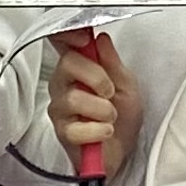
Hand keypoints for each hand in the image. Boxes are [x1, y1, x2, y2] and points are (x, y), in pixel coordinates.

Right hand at [48, 29, 143, 180]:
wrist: (122, 151)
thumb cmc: (122, 116)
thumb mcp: (126, 84)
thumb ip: (112, 62)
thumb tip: (101, 38)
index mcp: (78, 67)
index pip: (61, 42)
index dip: (67, 34)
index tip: (85, 39)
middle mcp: (63, 84)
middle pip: (67, 64)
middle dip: (97, 77)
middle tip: (110, 92)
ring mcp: (59, 108)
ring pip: (73, 98)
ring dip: (102, 110)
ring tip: (111, 118)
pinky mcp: (62, 133)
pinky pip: (76, 128)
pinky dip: (98, 131)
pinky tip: (105, 132)